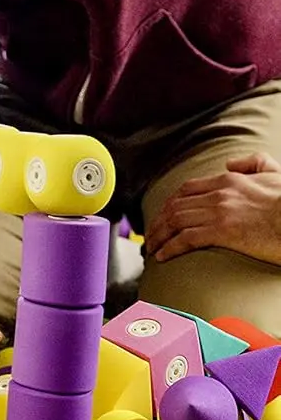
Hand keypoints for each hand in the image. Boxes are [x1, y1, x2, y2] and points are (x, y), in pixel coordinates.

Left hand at [144, 153, 280, 264]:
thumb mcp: (275, 173)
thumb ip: (254, 163)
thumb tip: (229, 163)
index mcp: (228, 179)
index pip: (187, 189)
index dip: (170, 204)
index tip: (162, 216)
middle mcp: (219, 193)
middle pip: (175, 205)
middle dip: (159, 221)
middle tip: (151, 235)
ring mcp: (219, 211)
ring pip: (175, 221)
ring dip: (159, 235)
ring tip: (152, 249)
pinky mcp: (223, 231)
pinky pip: (186, 238)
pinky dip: (170, 247)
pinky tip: (163, 256)